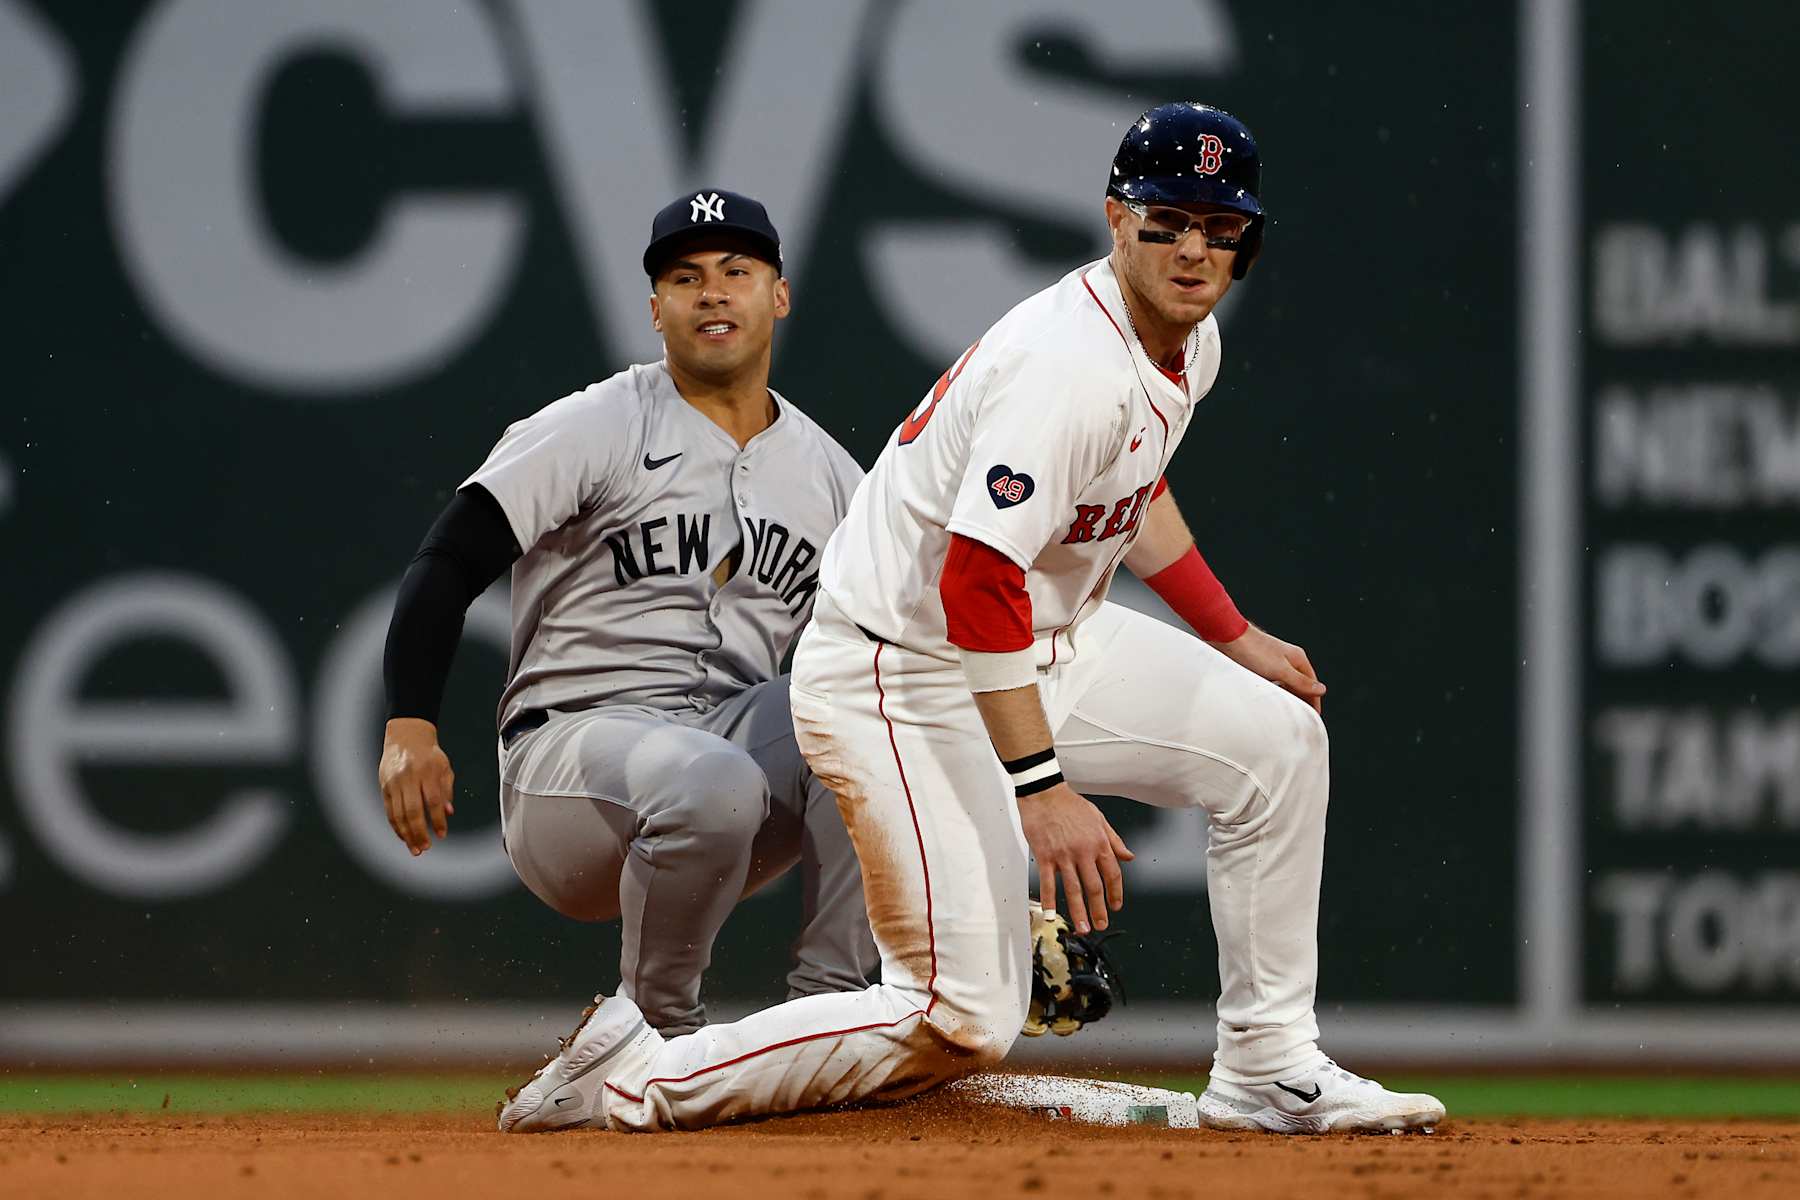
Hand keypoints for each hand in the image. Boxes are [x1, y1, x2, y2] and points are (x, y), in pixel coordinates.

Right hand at [379, 717, 454, 854]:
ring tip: (415, 848)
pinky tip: (403, 836)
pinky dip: (396, 826)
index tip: (442, 834)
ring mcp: (394, 782)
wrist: (406, 736)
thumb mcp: (444, 767)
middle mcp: (408, 777)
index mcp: (427, 771)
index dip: (437, 820)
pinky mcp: (384, 787)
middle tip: (425, 847)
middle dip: (419, 832)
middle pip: (412, 810)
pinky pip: (389, 811)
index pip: (433, 800)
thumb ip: (447, 790)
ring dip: (406, 834)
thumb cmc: (428, 754)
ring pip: (398, 813)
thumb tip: (449, 812)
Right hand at [1018, 783, 1133, 934]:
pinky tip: (1052, 913)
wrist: (1044, 793)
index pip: (1112, 874)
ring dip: (1078, 911)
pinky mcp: (1045, 856)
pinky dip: (1050, 900)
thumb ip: (1114, 841)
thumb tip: (1129, 857)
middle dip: (1099, 910)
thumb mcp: (1099, 819)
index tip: (1115, 906)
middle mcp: (1083, 851)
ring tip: (1082, 927)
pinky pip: (1048, 882)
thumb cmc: (1070, 804)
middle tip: (1101, 925)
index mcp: (1099, 843)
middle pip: (1094, 887)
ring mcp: (1063, 855)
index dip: (1116, 893)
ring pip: (1073, 889)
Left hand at [1211, 625, 1325, 713]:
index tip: (1314, 716)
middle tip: (1301, 718)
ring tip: (1287, 712)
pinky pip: (1272, 683)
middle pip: (1300, 684)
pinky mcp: (1260, 666)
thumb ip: (1300, 682)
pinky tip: (1270, 699)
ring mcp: (1273, 662)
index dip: (1314, 700)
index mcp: (1297, 658)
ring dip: (1288, 696)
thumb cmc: (1254, 650)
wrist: (1228, 638)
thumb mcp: (1281, 670)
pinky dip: (1275, 692)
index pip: (1312, 683)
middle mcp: (1287, 659)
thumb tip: (1321, 690)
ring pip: (1286, 684)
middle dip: (1302, 700)